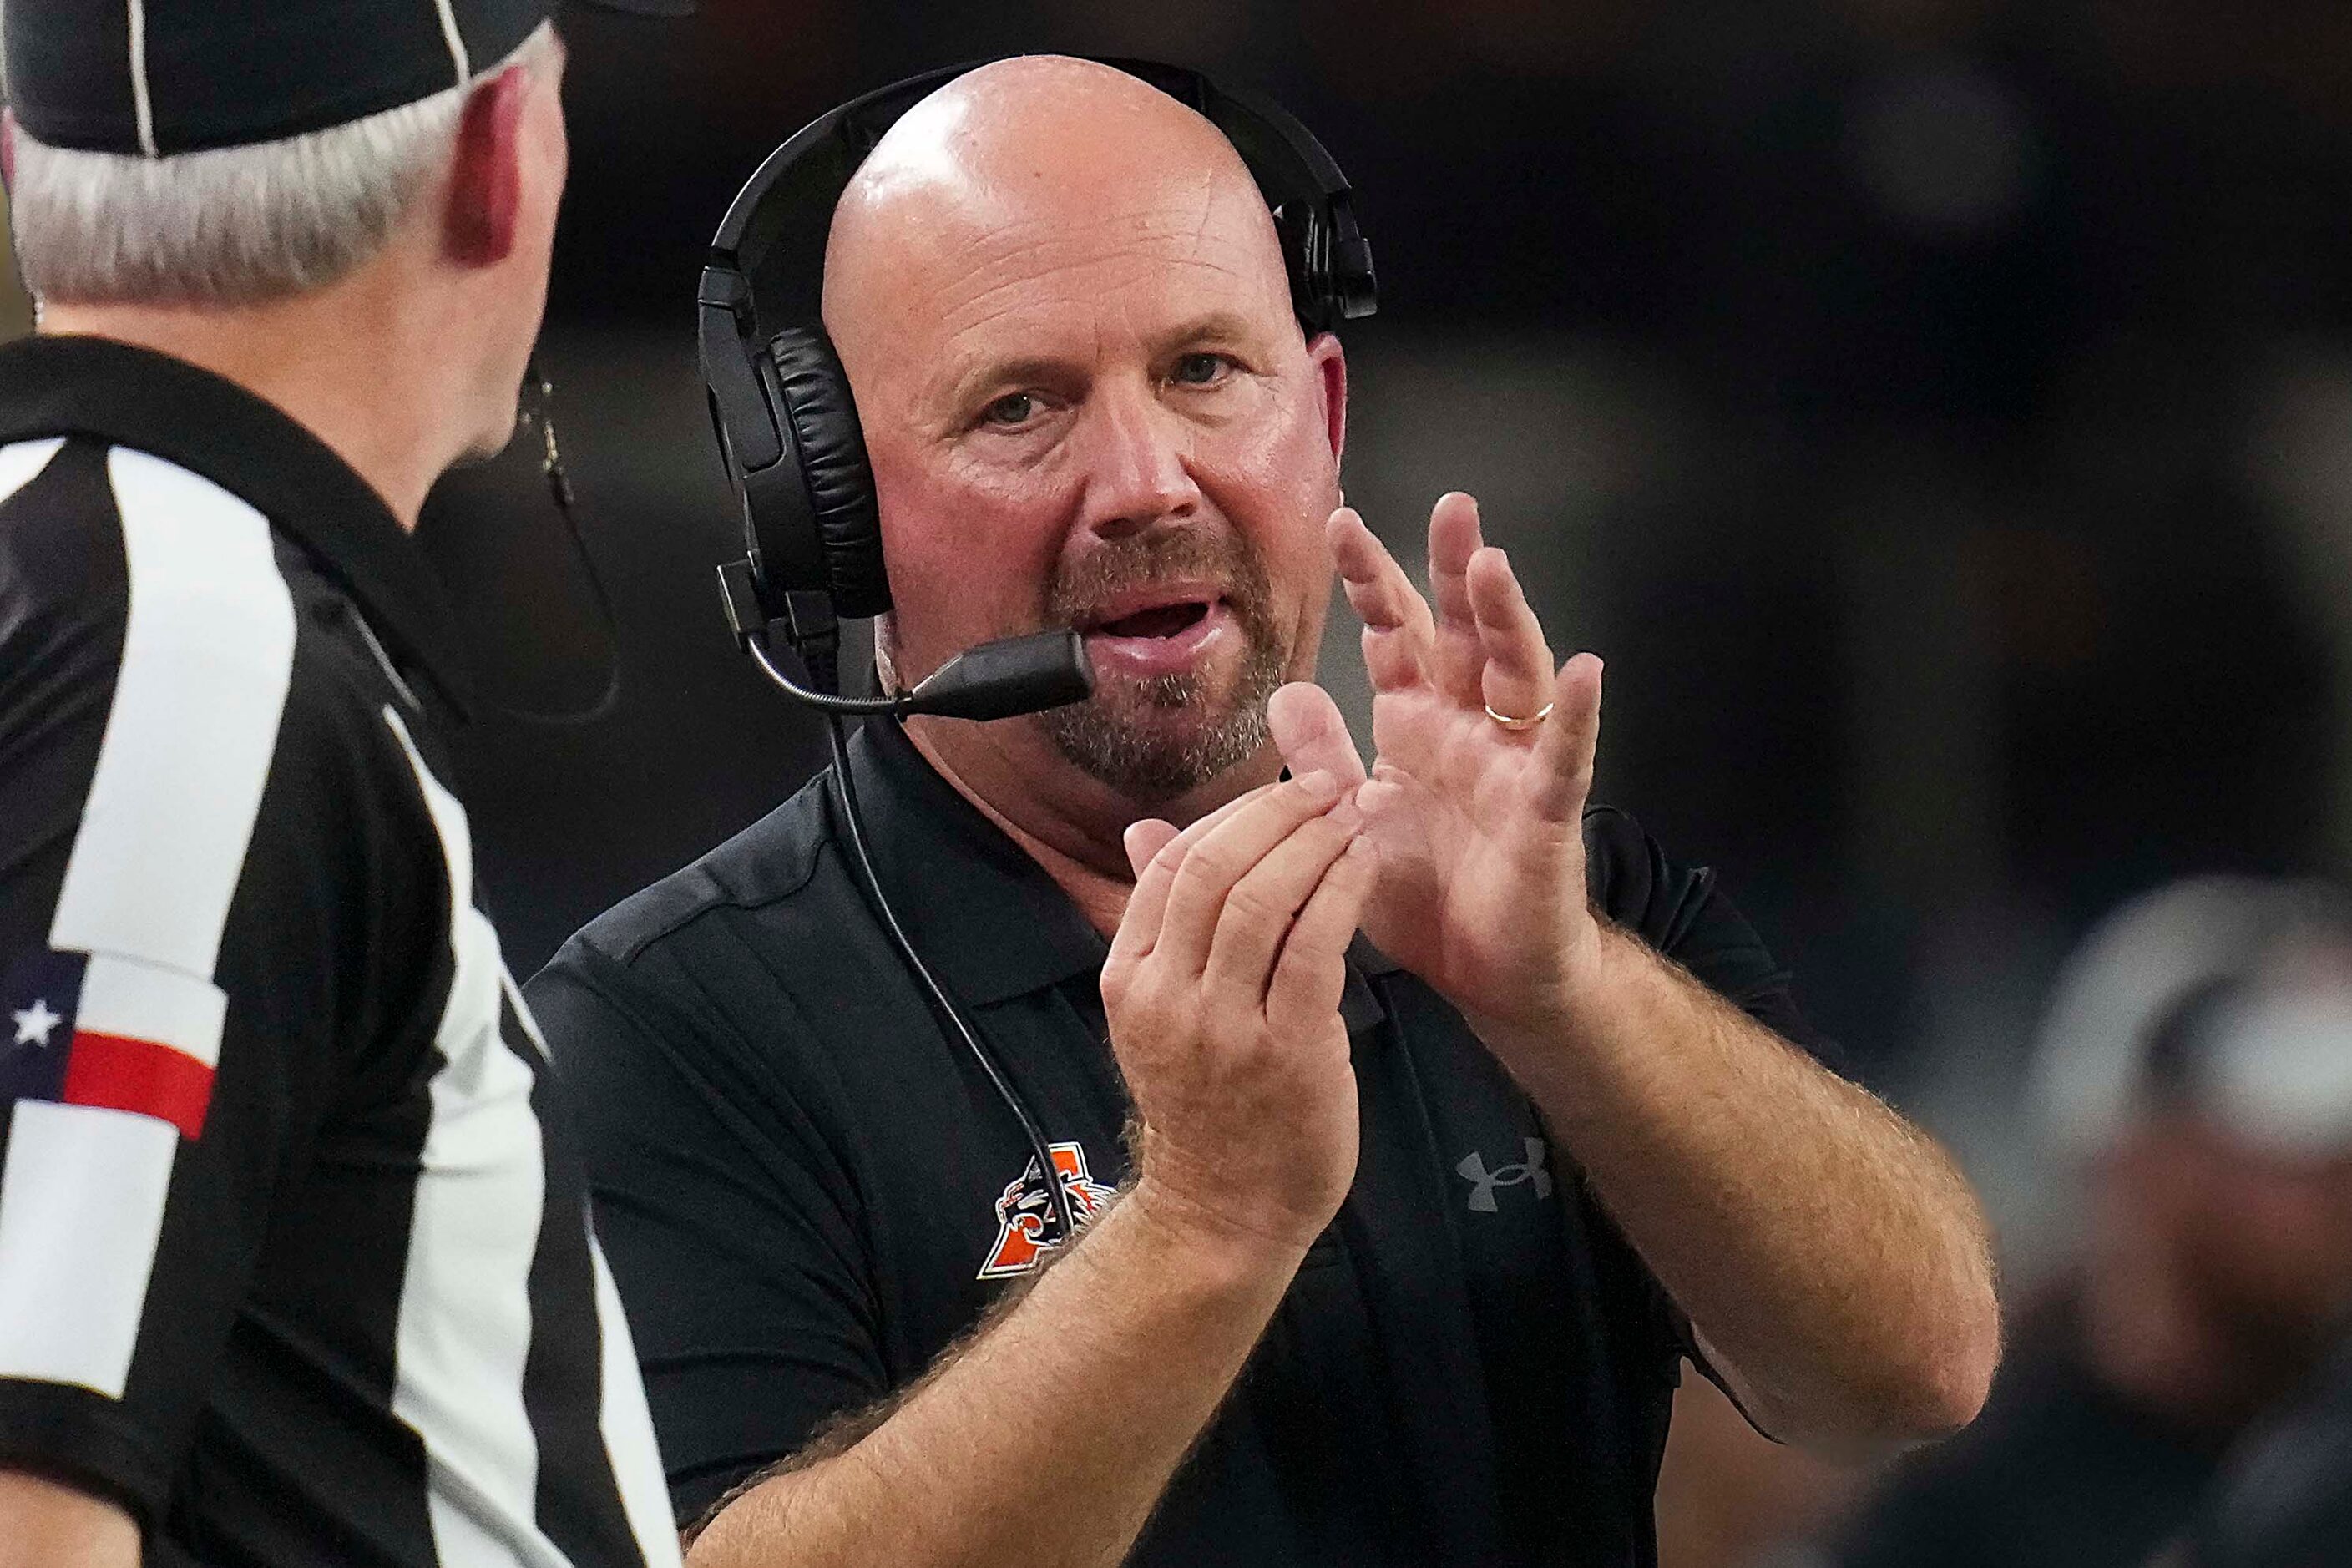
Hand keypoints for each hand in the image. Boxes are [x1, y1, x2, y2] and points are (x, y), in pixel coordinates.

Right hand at [1101, 773, 1378, 1254]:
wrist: (1226, 1212)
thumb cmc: (1208, 1106)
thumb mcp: (1161, 1012)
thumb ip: (1161, 924)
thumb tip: (1146, 831)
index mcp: (1130, 980)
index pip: (1170, 868)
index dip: (1230, 814)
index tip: (1281, 787)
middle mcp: (1166, 998)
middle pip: (1213, 869)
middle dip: (1276, 811)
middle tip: (1327, 780)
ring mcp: (1222, 1027)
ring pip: (1260, 898)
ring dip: (1313, 841)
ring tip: (1353, 811)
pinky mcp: (1286, 1050)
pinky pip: (1313, 946)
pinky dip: (1341, 892)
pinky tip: (1365, 864)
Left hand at [1269, 492, 1604, 1041]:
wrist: (1483, 974)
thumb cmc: (1425, 897)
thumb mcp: (1351, 823)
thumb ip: (1319, 761)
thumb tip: (1283, 693)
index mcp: (1418, 726)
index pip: (1394, 637)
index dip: (1371, 582)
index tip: (1340, 522)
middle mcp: (1469, 730)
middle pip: (1463, 634)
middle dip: (1454, 570)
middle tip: (1450, 504)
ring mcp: (1513, 764)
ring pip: (1518, 675)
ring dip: (1507, 619)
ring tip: (1493, 565)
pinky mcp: (1546, 812)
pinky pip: (1565, 756)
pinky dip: (1579, 714)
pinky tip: (1589, 670)